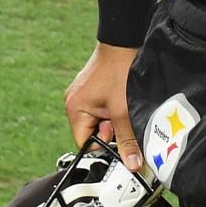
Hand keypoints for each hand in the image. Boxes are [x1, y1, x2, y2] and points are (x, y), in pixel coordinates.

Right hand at [64, 43, 143, 171]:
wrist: (123, 42)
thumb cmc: (118, 72)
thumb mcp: (123, 112)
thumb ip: (126, 140)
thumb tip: (131, 164)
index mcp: (75, 109)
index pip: (85, 143)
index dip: (103, 145)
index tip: (119, 139)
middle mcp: (74, 102)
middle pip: (93, 132)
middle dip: (110, 130)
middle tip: (122, 118)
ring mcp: (83, 94)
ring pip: (100, 120)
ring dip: (114, 119)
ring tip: (122, 106)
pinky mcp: (92, 87)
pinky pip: (102, 107)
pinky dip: (113, 108)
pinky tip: (122, 99)